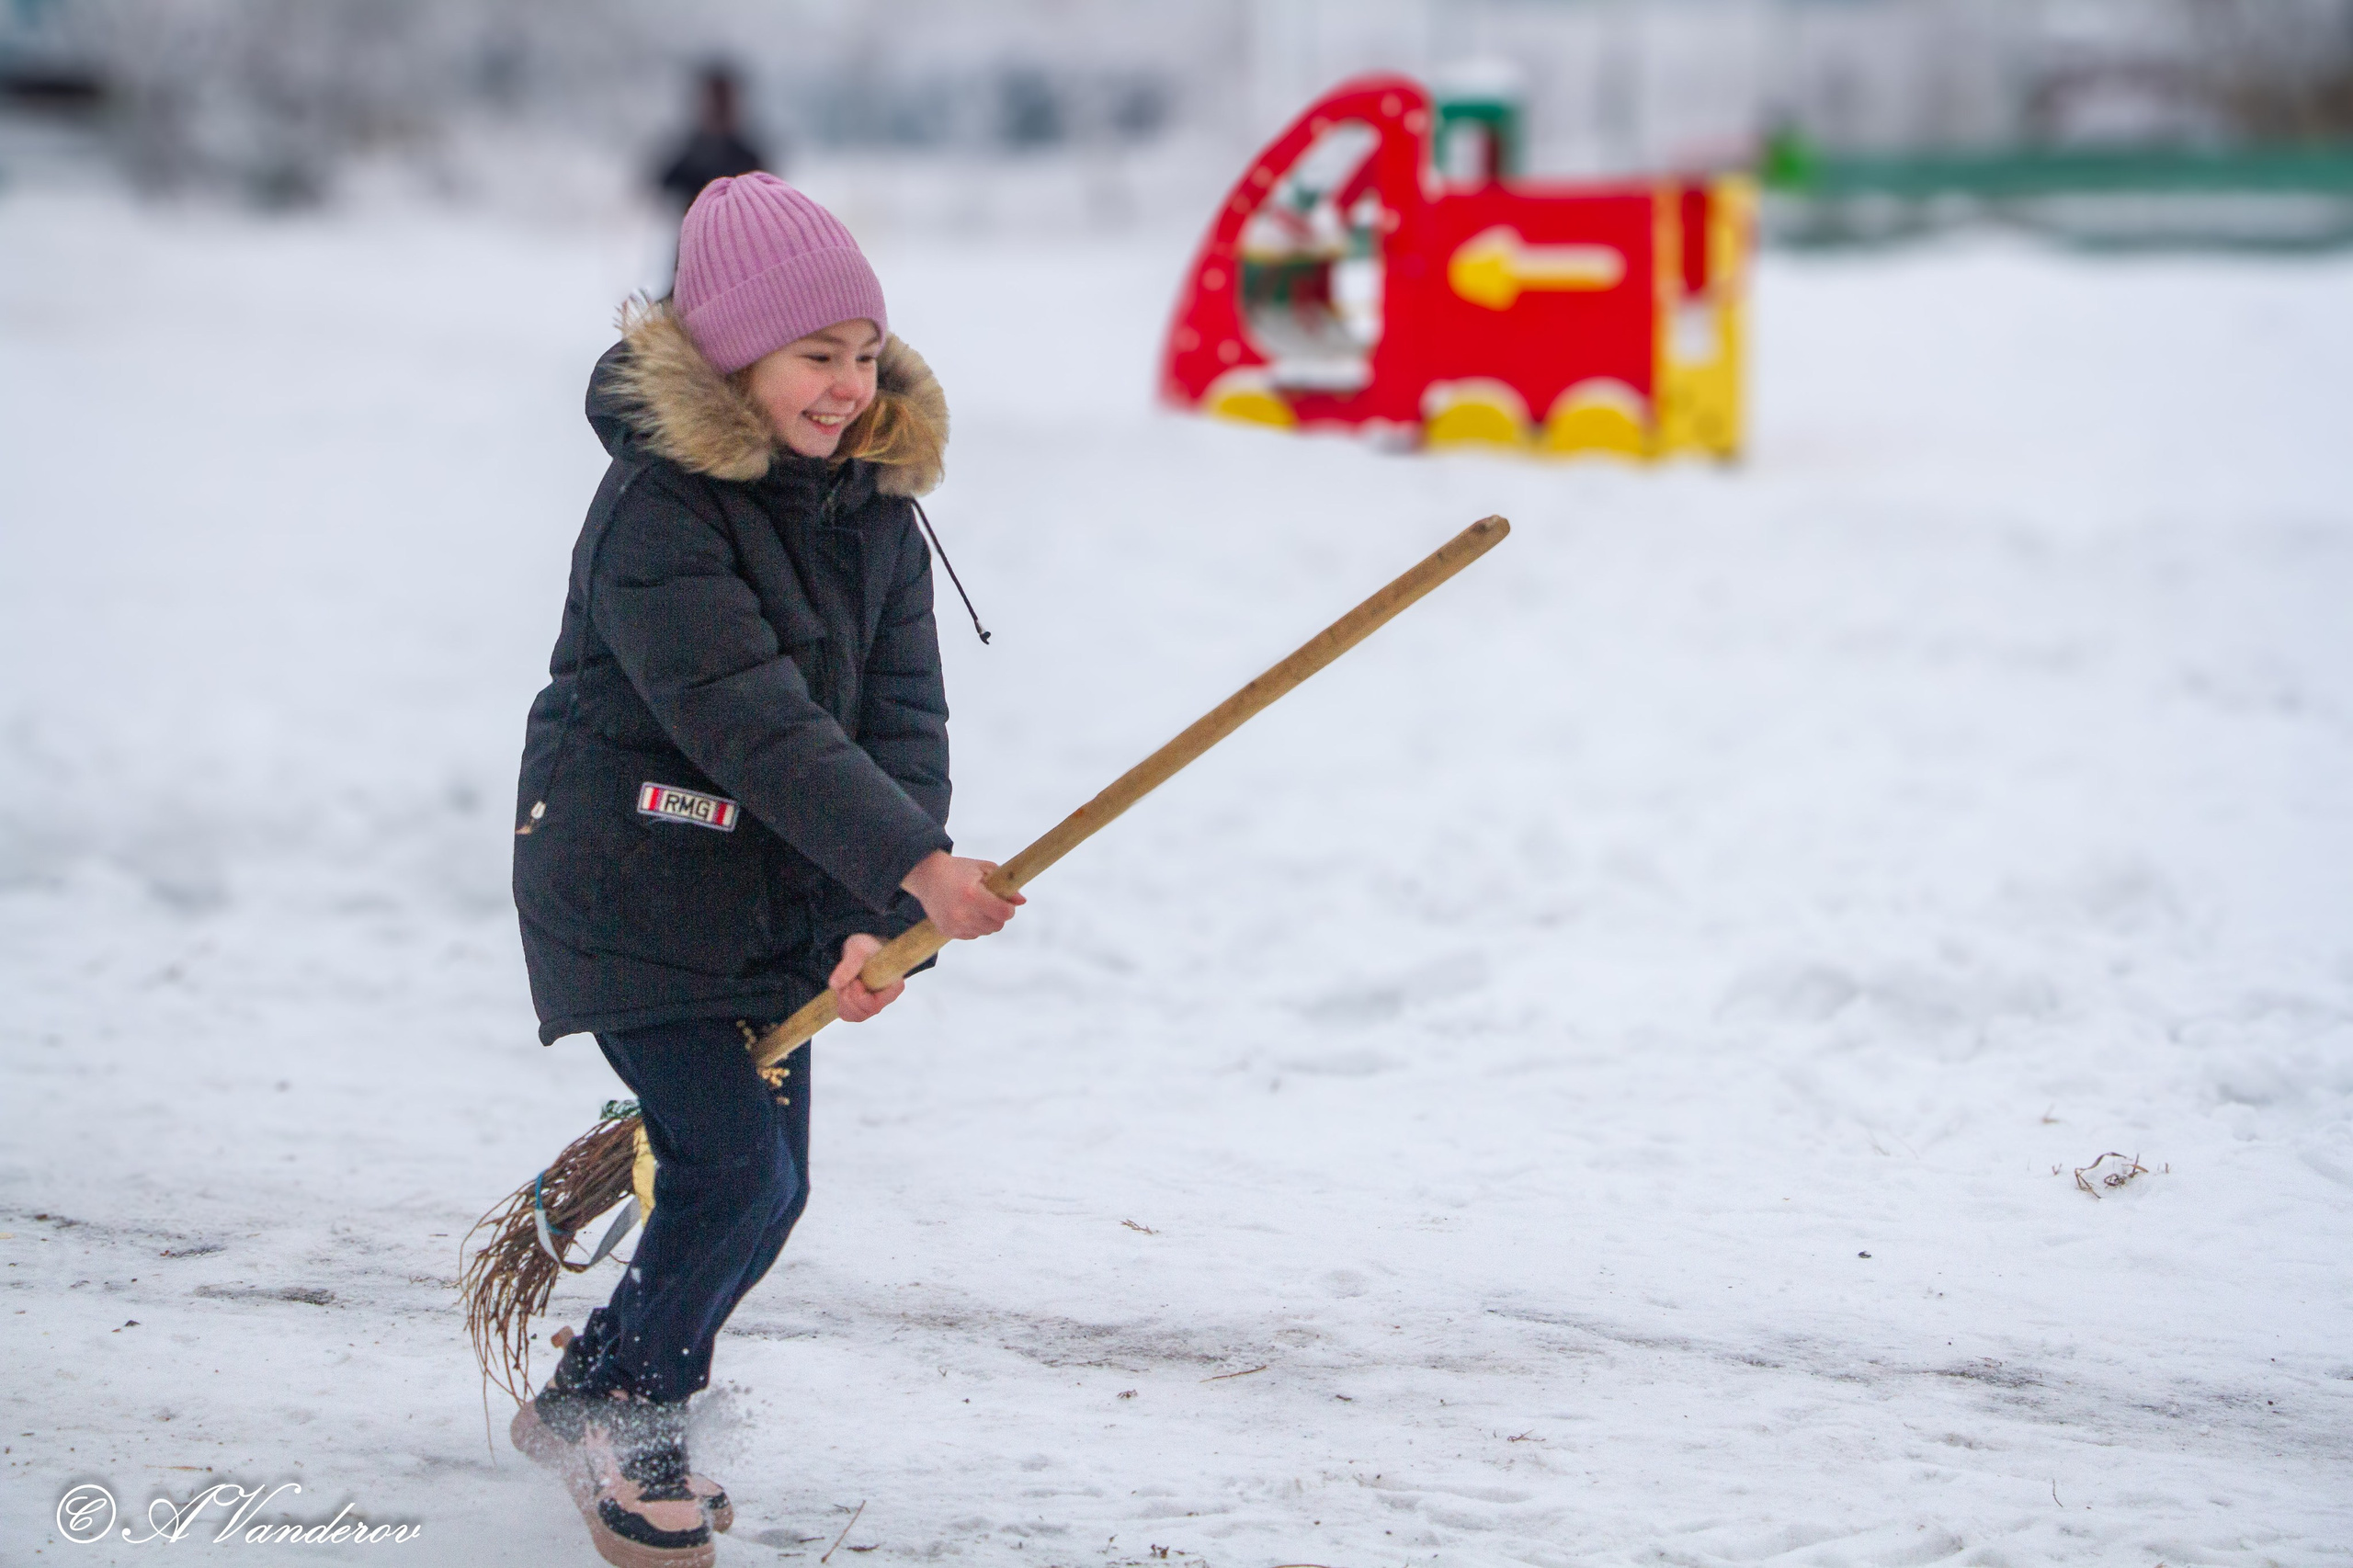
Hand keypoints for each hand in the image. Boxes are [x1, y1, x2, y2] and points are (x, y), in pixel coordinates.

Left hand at [829, 934, 905, 1022]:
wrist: (860, 948)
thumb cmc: (867, 945)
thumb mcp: (858, 947)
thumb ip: (849, 964)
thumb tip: (835, 984)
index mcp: (894, 986)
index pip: (875, 1004)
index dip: (859, 996)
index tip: (854, 980)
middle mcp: (886, 999)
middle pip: (864, 1012)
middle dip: (848, 996)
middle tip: (846, 979)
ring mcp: (875, 1004)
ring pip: (855, 1016)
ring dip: (843, 1000)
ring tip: (845, 982)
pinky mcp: (862, 1007)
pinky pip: (848, 1015)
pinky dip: (840, 1003)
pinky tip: (843, 988)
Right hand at [900, 849, 1024, 939]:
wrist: (927, 876)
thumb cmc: (959, 870)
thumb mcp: (984, 869)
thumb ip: (1005, 885)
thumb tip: (1022, 901)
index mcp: (972, 894)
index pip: (1004, 913)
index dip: (1009, 908)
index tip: (1006, 902)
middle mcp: (962, 912)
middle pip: (997, 925)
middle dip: (999, 915)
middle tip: (991, 902)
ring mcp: (954, 924)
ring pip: (985, 931)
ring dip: (987, 921)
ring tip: (977, 906)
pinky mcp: (947, 931)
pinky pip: (972, 935)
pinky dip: (974, 926)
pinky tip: (966, 912)